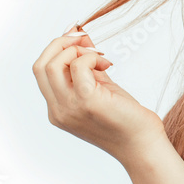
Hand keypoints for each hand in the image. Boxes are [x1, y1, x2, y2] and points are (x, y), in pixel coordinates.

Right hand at [32, 24, 167, 163]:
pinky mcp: (88, 102)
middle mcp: (58, 111)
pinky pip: (77, 66)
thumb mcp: (99, 91)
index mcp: (58, 110)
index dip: (56, 49)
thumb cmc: (125, 119)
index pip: (41, 71)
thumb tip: (80, 40)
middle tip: (86, 40)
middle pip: (41, 65)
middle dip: (61, 44)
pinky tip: (106, 64)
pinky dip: (90, 57)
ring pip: (53, 64)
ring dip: (76, 50)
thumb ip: (86, 71)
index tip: (78, 38)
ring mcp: (70, 108)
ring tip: (100, 57)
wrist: (142, 145)